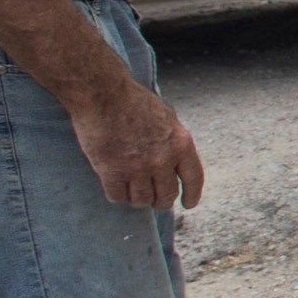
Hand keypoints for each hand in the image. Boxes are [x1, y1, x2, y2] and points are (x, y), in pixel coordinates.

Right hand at [75, 80, 208, 211]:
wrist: (104, 93)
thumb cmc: (133, 101)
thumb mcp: (167, 118)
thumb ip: (173, 141)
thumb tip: (177, 163)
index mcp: (181, 144)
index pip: (194, 179)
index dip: (192, 195)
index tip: (188, 204)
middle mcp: (162, 159)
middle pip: (166, 196)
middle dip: (161, 202)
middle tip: (155, 201)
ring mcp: (137, 168)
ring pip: (141, 200)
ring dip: (137, 199)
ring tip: (133, 191)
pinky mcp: (112, 171)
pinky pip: (117, 197)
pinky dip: (117, 195)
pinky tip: (115, 188)